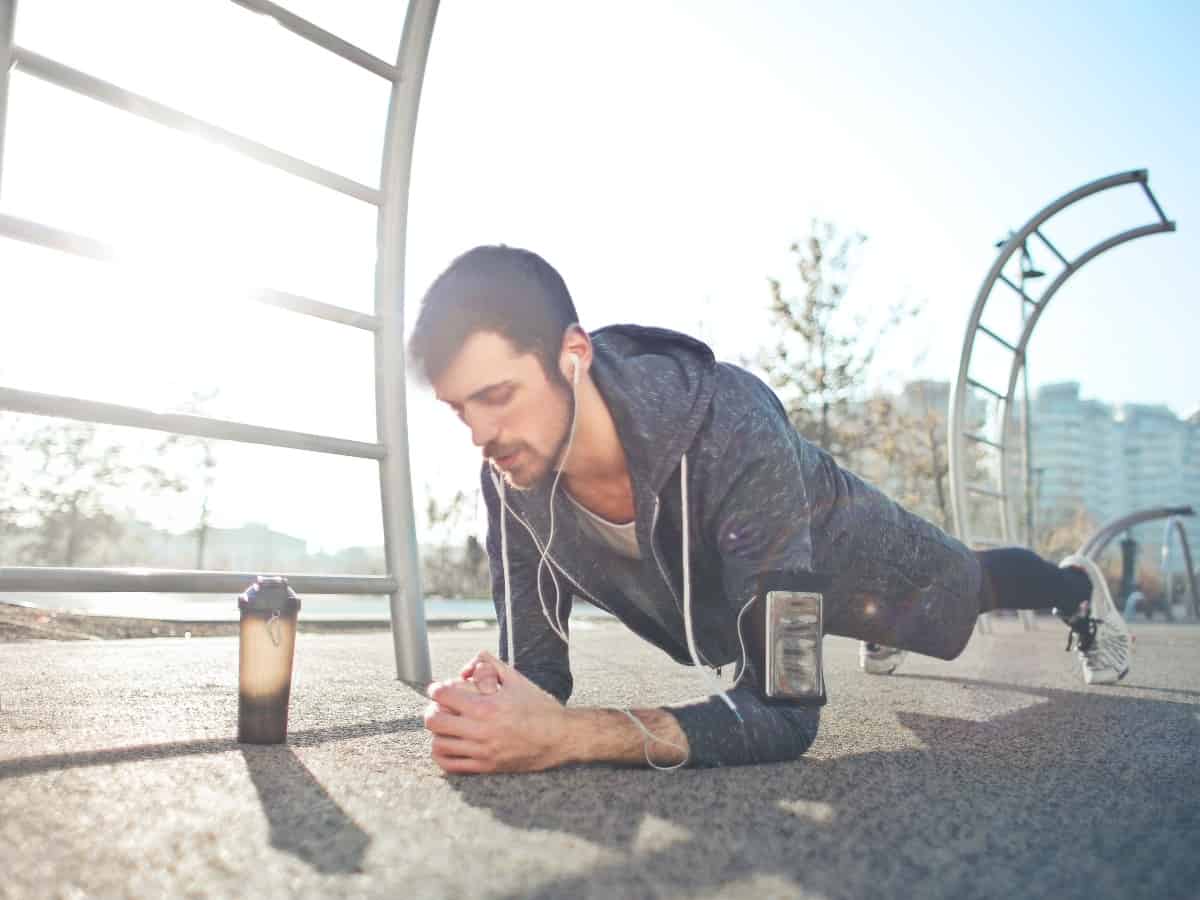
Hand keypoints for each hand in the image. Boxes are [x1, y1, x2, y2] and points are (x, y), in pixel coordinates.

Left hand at [424, 651, 568, 773]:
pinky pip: (451, 765)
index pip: (444, 695)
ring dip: (436, 733)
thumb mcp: (517, 680)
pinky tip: (447, 745)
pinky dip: (442, 755)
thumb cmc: (540, 707)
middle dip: (431, 710)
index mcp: (487, 706)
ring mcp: (482, 752)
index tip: (436, 688)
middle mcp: (481, 730)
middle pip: (435, 721)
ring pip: (439, 744)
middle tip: (436, 707)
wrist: (560, 737)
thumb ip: (493, 665)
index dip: (435, 689)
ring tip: (442, 726)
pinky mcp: (486, 767)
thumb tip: (470, 662)